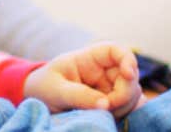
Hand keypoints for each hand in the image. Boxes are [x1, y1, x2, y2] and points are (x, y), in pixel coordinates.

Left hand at [24, 43, 143, 117]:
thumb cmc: (45, 87)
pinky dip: (125, 114)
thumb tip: (105, 105)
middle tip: (107, 107)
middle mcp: (104, 72)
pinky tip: (111, 119)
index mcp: (89, 59)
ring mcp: (110, 89)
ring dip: (123, 106)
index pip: (115, 50)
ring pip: (132, 95)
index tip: (128, 74)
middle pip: (129, 76)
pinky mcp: (112, 105)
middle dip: (124, 93)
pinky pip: (129, 108)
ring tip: (100, 116)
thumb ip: (78, 95)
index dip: (127, 59)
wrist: (38, 100)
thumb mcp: (56, 90)